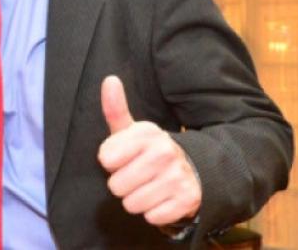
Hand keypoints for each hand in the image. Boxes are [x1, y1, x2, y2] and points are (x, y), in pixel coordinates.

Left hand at [98, 75, 201, 225]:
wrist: (192, 171)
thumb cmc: (149, 151)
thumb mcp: (132, 130)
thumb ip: (115, 108)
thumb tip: (109, 79)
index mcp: (148, 133)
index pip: (105, 158)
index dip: (111, 162)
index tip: (123, 157)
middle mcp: (165, 152)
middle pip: (116, 185)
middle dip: (123, 184)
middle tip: (138, 175)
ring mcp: (178, 177)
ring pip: (132, 203)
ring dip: (137, 199)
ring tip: (149, 186)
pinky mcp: (187, 200)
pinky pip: (151, 216)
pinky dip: (153, 212)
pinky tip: (162, 198)